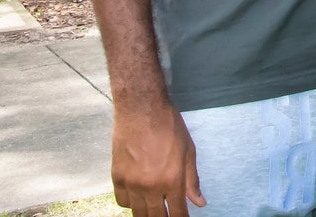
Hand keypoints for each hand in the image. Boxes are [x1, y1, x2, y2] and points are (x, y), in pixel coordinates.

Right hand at [111, 101, 204, 215]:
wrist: (142, 110)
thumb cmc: (169, 126)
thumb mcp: (188, 151)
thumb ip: (192, 180)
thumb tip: (199, 203)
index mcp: (172, 179)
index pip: (177, 213)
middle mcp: (150, 186)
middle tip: (168, 213)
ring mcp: (131, 183)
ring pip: (137, 213)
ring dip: (147, 213)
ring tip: (154, 208)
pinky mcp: (116, 177)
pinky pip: (122, 201)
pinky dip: (131, 203)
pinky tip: (139, 196)